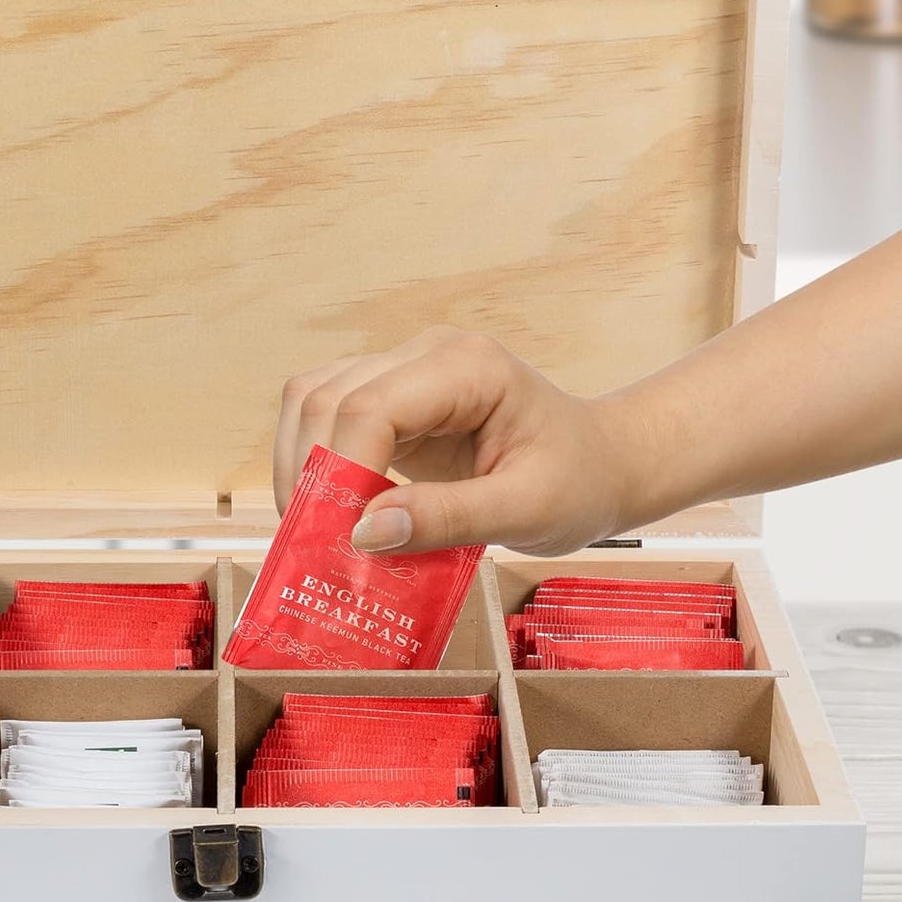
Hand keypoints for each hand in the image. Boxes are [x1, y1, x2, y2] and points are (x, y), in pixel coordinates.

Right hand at [274, 327, 636, 556]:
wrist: (600, 464)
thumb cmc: (578, 482)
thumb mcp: (528, 511)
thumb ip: (449, 518)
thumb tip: (365, 533)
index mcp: (467, 368)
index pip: (371, 406)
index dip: (341, 471)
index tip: (342, 539)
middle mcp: (425, 355)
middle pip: (326, 397)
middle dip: (311, 474)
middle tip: (316, 546)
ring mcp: (401, 370)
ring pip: (312, 400)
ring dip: (301, 466)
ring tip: (314, 531)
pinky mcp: (389, 398)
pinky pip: (325, 417)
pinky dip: (314, 463)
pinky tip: (329, 511)